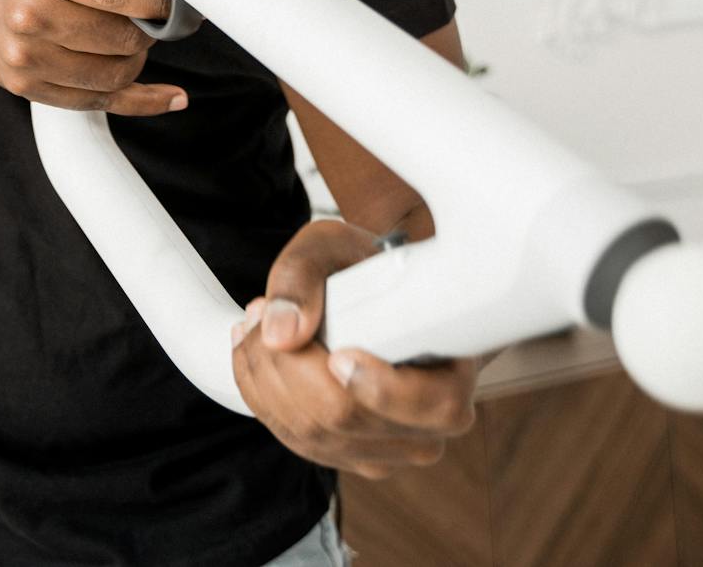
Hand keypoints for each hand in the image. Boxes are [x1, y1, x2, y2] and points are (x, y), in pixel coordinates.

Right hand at [0, 0, 188, 115]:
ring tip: (135, 38)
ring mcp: (25, 55)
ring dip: (139, 58)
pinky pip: (97, 103)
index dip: (157, 0)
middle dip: (151, 29)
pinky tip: (168, 96)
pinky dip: (140, 100)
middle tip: (154, 17)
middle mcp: (29, 13)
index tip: (177, 1)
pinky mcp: (26, 86)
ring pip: (115, 74)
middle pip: (120, 38)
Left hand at [232, 219, 477, 478]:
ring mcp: (382, 451)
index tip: (339, 356)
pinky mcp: (341, 455)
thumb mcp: (330, 247)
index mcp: (452, 376)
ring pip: (308, 431)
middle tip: (262, 310)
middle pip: (345, 417)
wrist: (358, 296)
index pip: (435, 405)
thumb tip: (281, 333)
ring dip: (264, 375)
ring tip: (254, 321)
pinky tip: (250, 350)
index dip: (381, 388)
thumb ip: (302, 277)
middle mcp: (426, 429)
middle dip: (286, 365)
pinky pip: (289, 435)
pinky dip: (258, 391)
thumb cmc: (356, 268)